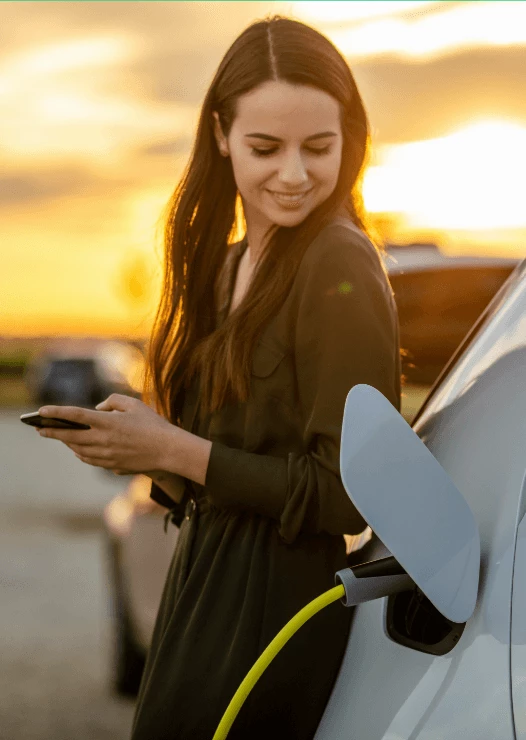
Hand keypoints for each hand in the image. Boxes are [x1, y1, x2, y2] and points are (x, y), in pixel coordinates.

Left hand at [36, 394, 176, 474]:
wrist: (168, 451)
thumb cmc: (153, 424)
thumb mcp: (134, 404)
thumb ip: (113, 401)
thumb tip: (98, 409)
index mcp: (108, 422)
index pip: (76, 416)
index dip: (56, 413)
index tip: (41, 411)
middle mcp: (104, 440)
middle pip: (70, 437)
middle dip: (52, 432)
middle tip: (39, 428)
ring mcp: (107, 455)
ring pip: (78, 450)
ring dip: (66, 443)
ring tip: (57, 436)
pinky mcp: (112, 465)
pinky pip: (89, 459)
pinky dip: (80, 453)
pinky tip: (77, 449)